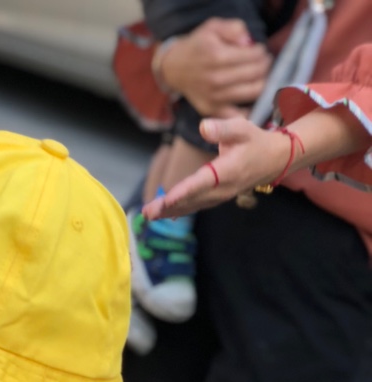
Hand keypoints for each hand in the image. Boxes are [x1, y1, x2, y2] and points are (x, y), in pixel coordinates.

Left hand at [144, 117, 291, 217]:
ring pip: (192, 206)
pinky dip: (181, 210)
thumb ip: (222, 128)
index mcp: (227, 171)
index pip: (201, 183)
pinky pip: (197, 206)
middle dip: (168, 207)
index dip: (183, 192)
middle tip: (146, 213)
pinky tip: (166, 215)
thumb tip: (203, 126)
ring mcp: (220, 196)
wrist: (274, 159)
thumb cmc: (255, 141)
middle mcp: (223, 189)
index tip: (166, 200)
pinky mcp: (218, 198)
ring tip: (149, 216)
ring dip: (170, 212)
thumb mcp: (242, 128)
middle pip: (192, 199)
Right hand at [158, 19, 270, 116]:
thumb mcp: (214, 27)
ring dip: (263, 82)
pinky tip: (249, 97)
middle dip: (265, 65)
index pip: (254, 56)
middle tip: (263, 62)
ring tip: (259, 75)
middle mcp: (216, 79)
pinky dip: (249, 108)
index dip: (261, 51)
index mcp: (217, 57)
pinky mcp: (212, 110)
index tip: (259, 50)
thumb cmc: (199, 46)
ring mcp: (214, 97)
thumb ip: (234, 29)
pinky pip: (239, 114)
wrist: (175, 68)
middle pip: (256, 73)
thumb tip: (249, 43)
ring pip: (253, 91)